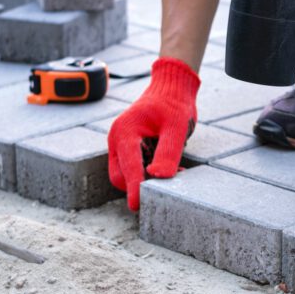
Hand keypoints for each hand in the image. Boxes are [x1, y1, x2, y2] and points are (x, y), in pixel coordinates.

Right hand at [107, 57, 200, 210]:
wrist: (172, 87)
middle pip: (119, 177)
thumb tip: (158, 177)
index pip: (127, 168)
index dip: (133, 189)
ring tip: (176, 170)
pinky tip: (169, 167)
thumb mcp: (176, 128)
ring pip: (126, 174)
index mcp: (125, 132)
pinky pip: (133, 167)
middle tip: (167, 187)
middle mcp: (118, 139)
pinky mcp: (129, 147)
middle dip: (138, 186)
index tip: (137, 206)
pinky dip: (148, 172)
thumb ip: (168, 153)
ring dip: (145, 180)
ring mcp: (121, 143)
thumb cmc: (174, 104)